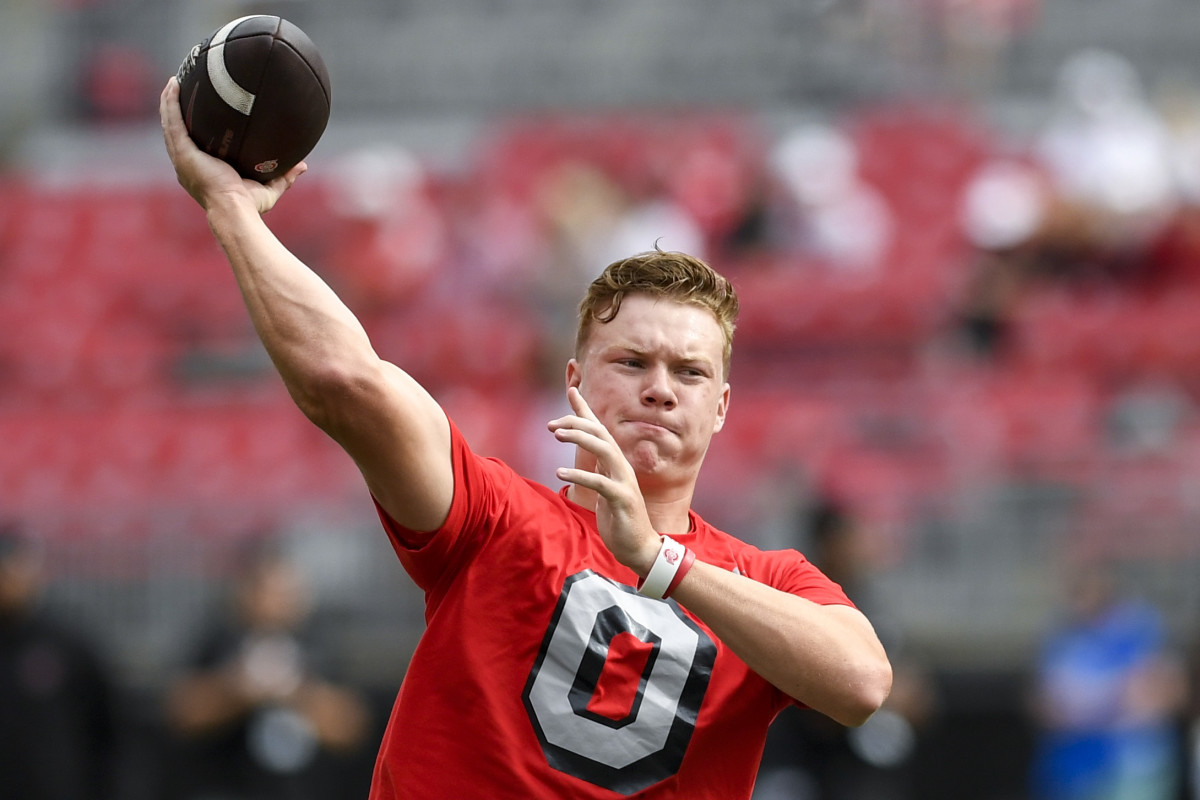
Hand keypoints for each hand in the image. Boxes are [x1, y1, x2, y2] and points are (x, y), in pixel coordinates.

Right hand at [159, 77, 304, 215]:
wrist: (235, 209)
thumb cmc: (249, 206)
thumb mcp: (268, 189)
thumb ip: (284, 177)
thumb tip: (302, 166)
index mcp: (200, 171)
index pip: (192, 145)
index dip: (190, 129)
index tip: (197, 114)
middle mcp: (186, 164)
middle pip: (176, 131)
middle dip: (175, 109)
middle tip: (180, 88)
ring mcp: (182, 157)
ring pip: (170, 123)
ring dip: (169, 100)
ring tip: (174, 81)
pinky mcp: (182, 152)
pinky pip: (172, 122)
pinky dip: (170, 103)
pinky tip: (174, 84)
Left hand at [549, 387, 660, 574]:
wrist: (639, 547)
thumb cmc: (620, 516)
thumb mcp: (605, 486)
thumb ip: (597, 468)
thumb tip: (587, 452)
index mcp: (615, 462)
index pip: (600, 429)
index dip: (585, 410)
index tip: (571, 390)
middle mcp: (621, 466)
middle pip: (600, 434)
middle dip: (576, 423)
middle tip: (551, 425)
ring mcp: (624, 481)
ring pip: (604, 450)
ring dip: (580, 439)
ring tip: (557, 435)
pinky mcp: (622, 499)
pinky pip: (601, 483)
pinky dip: (580, 476)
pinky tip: (560, 474)